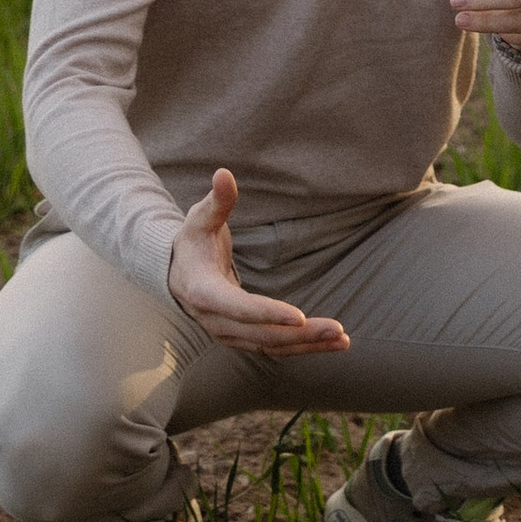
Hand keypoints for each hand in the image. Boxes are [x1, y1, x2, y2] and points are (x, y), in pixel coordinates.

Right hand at [165, 167, 350, 358]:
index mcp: (204, 292)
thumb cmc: (193, 241)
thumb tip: (224, 173)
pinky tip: (331, 344)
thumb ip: (217, 200)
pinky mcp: (243, 339)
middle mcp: (216, 322)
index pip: (239, 308)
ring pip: (272, 346)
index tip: (300, 317)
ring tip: (343, 340)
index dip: (268, 314)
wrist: (177, 274)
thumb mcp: (200, 218)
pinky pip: (275, 348)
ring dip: (308, 345)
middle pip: (263, 335)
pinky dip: (303, 347)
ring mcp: (229, 335)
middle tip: (338, 330)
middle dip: (302, 334)